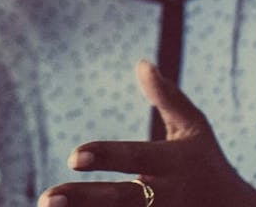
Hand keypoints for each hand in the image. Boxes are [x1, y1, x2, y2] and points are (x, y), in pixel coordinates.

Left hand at [37, 61, 255, 206]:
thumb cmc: (208, 164)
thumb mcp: (194, 129)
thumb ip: (167, 98)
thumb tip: (141, 62)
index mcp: (174, 163)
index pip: (136, 157)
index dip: (106, 156)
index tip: (74, 156)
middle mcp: (167, 196)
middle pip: (121, 199)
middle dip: (84, 200)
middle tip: (47, 198)